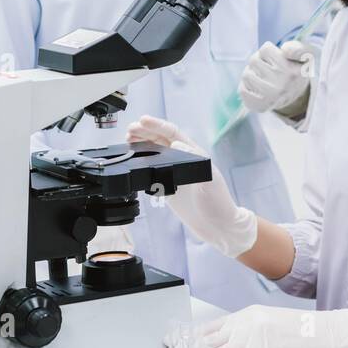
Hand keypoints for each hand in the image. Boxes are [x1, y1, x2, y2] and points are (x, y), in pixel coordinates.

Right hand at [125, 116, 257, 258]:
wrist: (217, 227)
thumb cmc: (219, 203)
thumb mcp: (211, 181)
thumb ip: (195, 161)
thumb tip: (175, 144)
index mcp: (193, 153)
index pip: (172, 133)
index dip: (157, 125)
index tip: (142, 120)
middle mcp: (183, 159)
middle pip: (160, 139)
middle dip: (144, 131)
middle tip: (129, 129)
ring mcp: (175, 172)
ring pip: (154, 151)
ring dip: (141, 143)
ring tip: (128, 139)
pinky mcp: (168, 185)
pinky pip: (152, 169)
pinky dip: (141, 161)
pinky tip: (133, 159)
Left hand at [176, 304, 347, 347]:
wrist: (325, 332)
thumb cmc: (302, 329)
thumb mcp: (268, 322)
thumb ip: (245, 330)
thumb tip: (225, 344)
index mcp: (246, 315)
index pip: (211, 327)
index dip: (192, 336)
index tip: (178, 341)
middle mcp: (244, 325)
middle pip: (208, 340)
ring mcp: (250, 341)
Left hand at [239, 40, 310, 114]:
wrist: (296, 96)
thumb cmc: (296, 70)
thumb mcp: (305, 56)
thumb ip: (298, 48)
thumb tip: (285, 49)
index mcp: (292, 71)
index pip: (265, 49)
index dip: (269, 51)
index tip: (277, 58)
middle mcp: (282, 86)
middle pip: (253, 60)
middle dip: (259, 61)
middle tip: (270, 68)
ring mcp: (270, 97)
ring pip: (246, 74)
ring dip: (253, 74)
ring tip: (264, 78)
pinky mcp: (259, 106)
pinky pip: (243, 90)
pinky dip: (247, 87)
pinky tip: (259, 89)